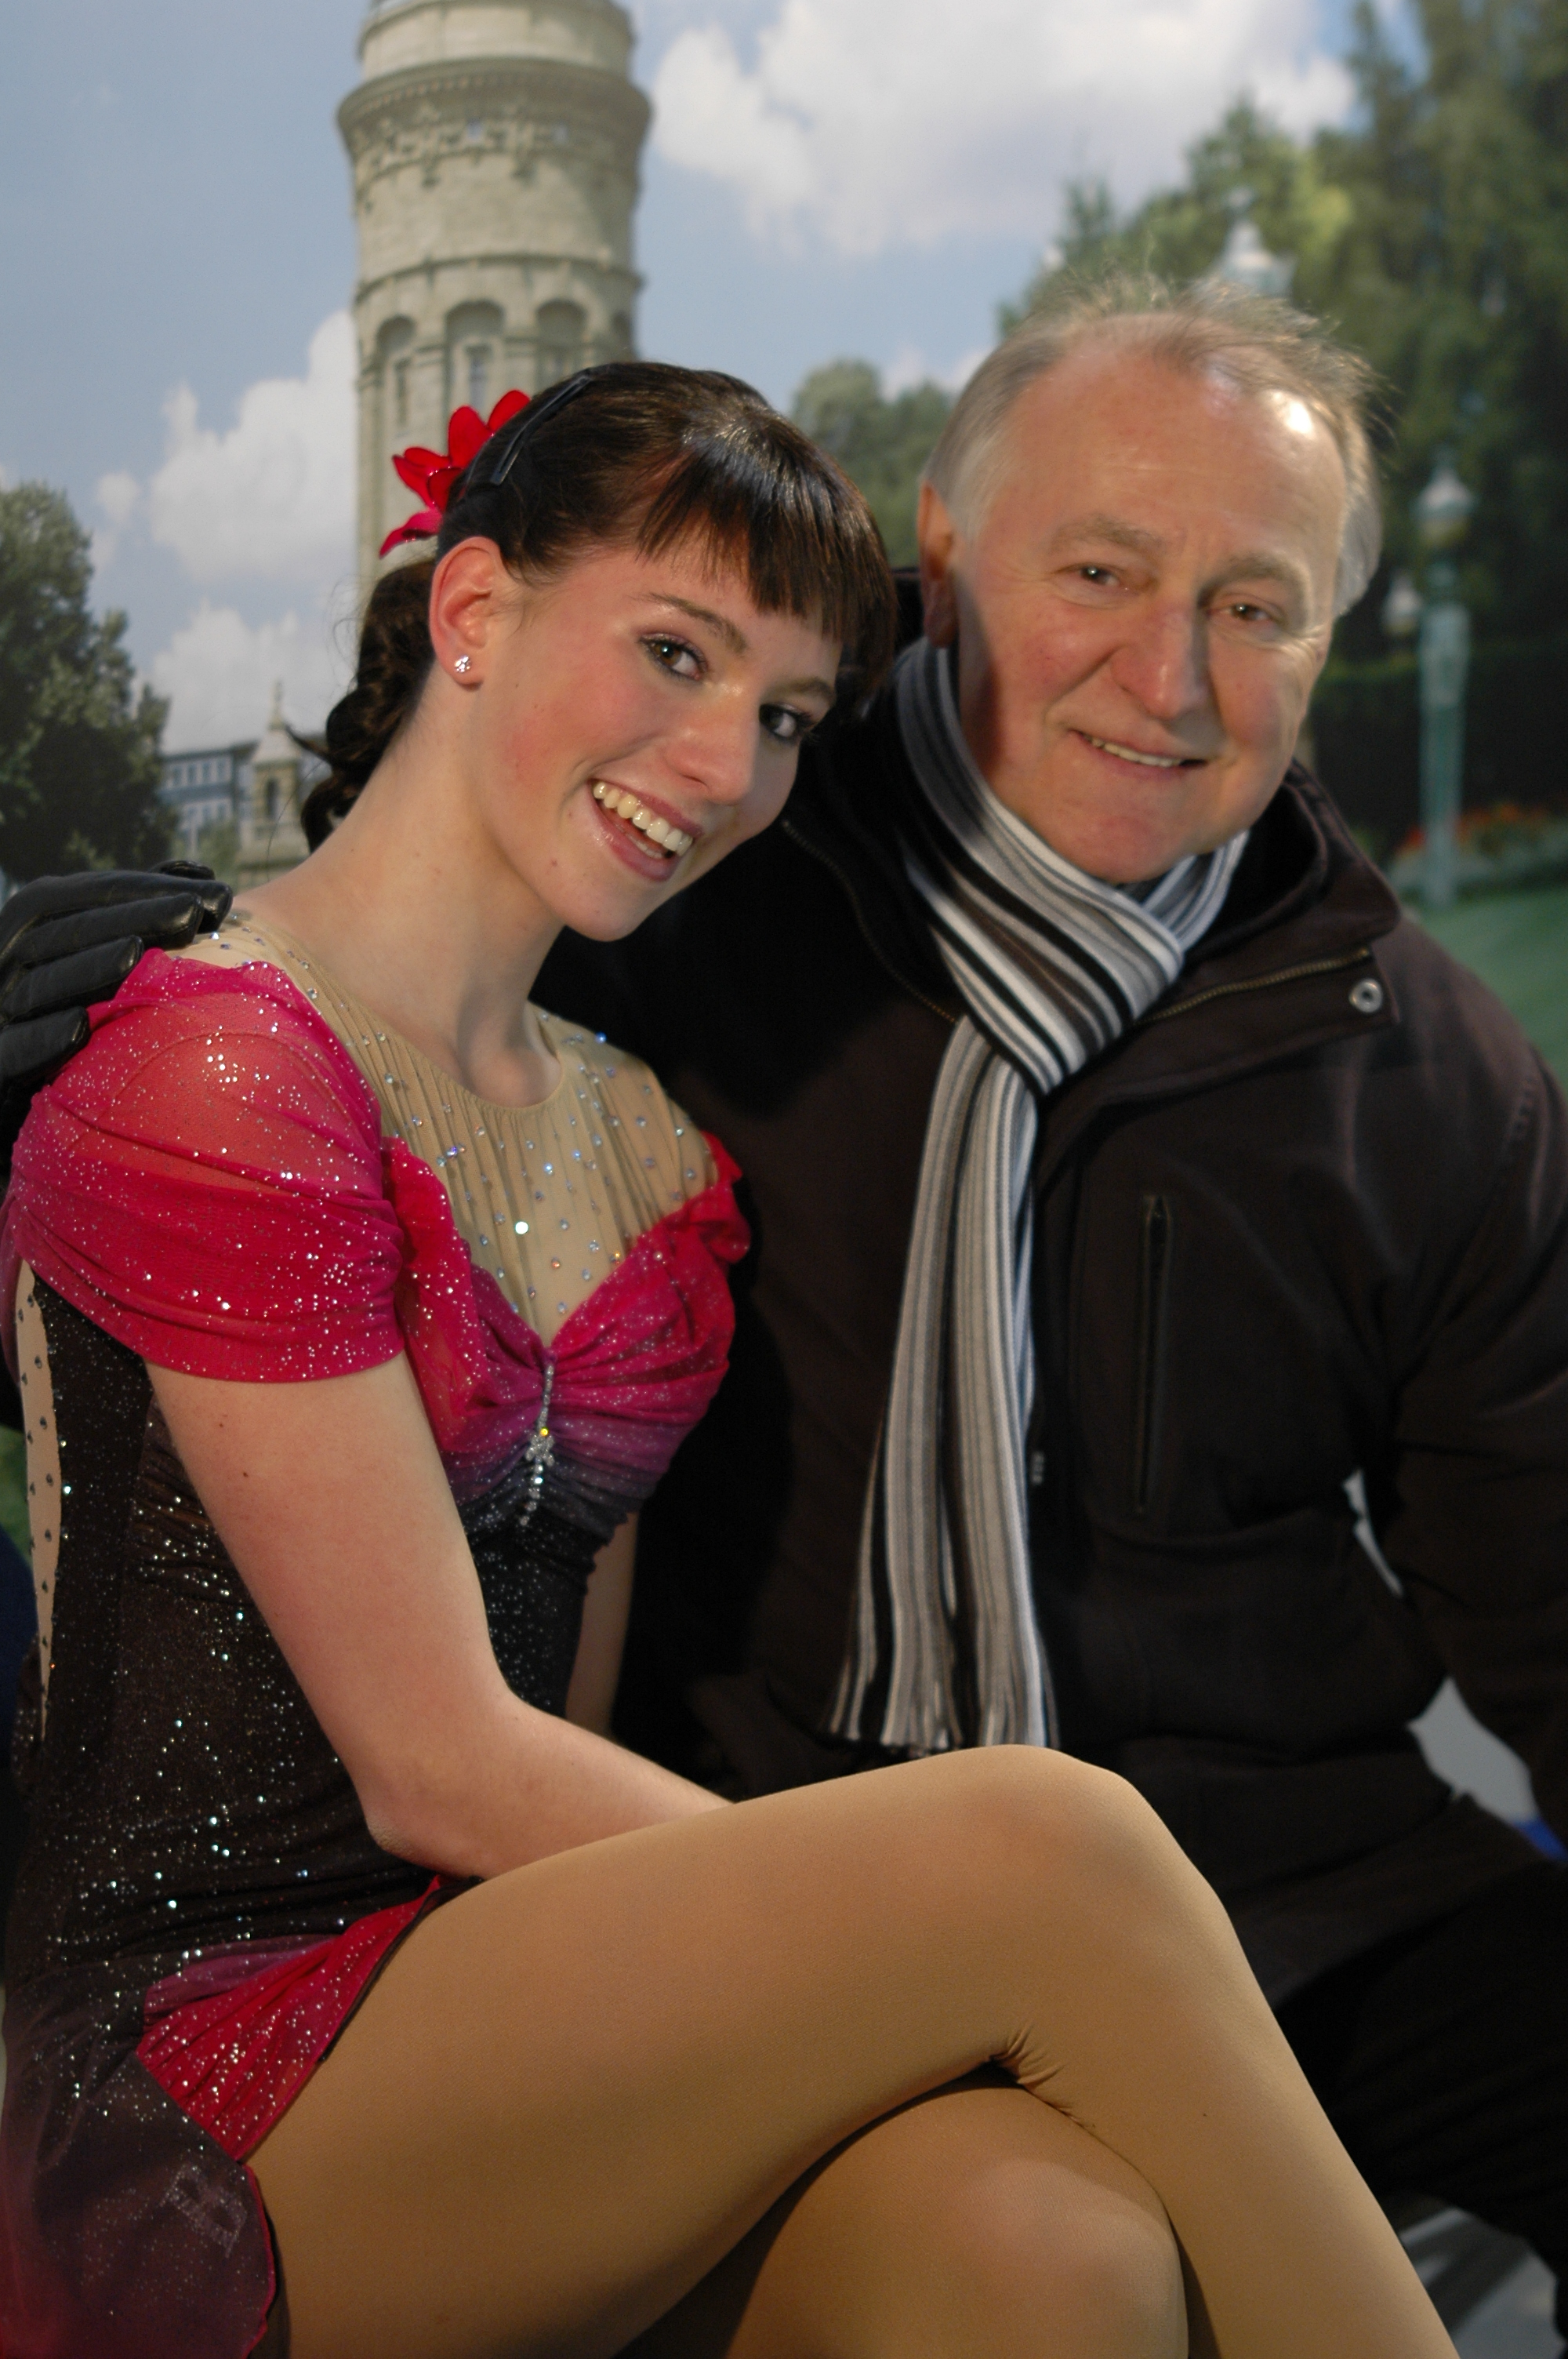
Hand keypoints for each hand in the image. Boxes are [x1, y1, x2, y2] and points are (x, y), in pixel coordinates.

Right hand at [0, 861, 231, 1158]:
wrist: (24, 1074)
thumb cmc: (77, 1005)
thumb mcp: (99, 951)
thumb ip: (140, 910)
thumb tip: (198, 873)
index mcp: (34, 923)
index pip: (89, 894)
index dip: (149, 889)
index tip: (217, 895)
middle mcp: (7, 957)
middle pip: (66, 930)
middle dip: (134, 916)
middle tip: (193, 913)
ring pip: (39, 983)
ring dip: (87, 967)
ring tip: (135, 953)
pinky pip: (13, 1049)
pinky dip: (43, 1038)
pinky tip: (81, 1028)